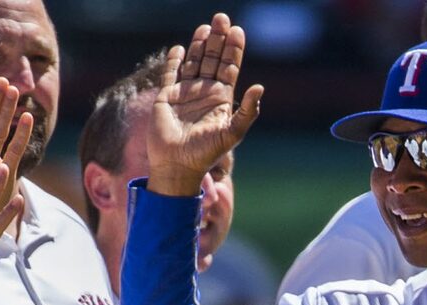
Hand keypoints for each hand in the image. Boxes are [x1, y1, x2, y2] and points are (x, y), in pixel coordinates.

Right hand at [148, 13, 262, 194]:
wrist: (178, 165)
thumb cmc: (207, 153)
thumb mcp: (232, 133)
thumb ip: (247, 112)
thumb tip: (260, 87)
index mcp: (221, 99)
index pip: (229, 68)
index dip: (234, 50)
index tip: (238, 31)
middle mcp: (204, 93)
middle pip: (212, 59)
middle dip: (217, 39)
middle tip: (221, 18)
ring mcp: (185, 94)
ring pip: (193, 62)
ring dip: (198, 44)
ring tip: (205, 26)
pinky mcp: (167, 97)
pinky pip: (171, 74)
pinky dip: (175, 61)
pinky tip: (180, 47)